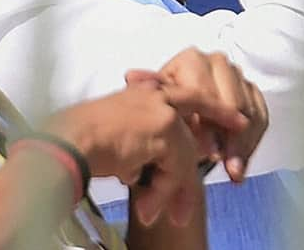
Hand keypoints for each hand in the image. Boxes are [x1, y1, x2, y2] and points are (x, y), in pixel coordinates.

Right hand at [43, 81, 248, 226]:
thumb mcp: (114, 136)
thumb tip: (141, 169)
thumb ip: (137, 145)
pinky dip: (164, 193)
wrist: (67, 143)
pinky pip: (177, 169)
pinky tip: (149, 208)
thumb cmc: (77, 140)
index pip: (187, 95)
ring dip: (172, 189)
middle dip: (207, 153)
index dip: (212, 109)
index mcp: (142, 90)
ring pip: (185, 154)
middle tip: (227, 165)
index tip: (235, 120)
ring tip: (158, 213)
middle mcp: (155, 95)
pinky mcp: (164, 130)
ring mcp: (162, 111)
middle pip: (198, 119)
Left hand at [126, 48, 267, 181]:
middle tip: (226, 165)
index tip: (209, 152)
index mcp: (192, 59)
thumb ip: (149, 89)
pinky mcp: (252, 92)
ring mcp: (238, 76)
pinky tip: (242, 163)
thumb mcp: (154, 100)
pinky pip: (261, 117)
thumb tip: (132, 76)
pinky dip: (253, 142)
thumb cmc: (164, 108)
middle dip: (230, 139)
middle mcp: (218, 62)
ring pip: (250, 113)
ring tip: (234, 170)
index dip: (209, 125)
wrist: (177, 114)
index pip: (207, 94)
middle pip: (233, 103)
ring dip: (243, 145)